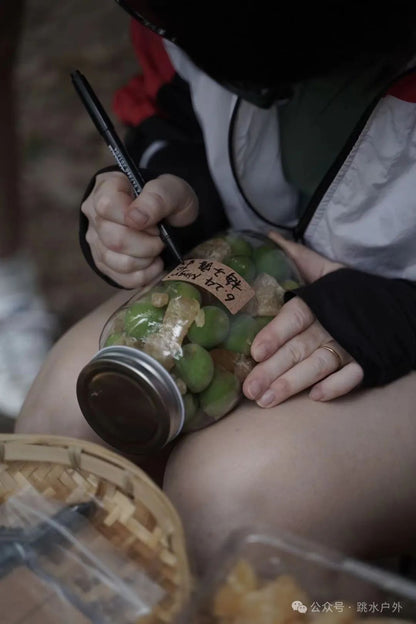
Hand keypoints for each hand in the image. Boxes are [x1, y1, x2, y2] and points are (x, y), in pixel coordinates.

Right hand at [81, 171, 197, 288]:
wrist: (173, 218)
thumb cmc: (169, 200)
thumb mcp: (171, 189)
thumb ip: (156, 198)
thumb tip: (135, 219)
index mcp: (106, 187)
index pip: (107, 207)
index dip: (135, 220)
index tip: (155, 222)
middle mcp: (94, 214)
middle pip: (114, 240)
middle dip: (147, 244)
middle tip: (160, 237)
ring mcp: (96, 241)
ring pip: (117, 262)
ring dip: (146, 260)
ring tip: (157, 249)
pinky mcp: (104, 264)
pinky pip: (123, 279)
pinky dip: (146, 275)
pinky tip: (154, 263)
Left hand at [242, 232, 363, 404]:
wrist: (396, 305)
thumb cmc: (348, 291)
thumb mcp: (324, 269)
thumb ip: (296, 256)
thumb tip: (267, 236)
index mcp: (318, 301)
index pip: (294, 317)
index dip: (275, 334)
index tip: (255, 352)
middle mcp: (332, 324)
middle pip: (299, 347)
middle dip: (273, 370)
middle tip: (249, 389)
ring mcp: (351, 344)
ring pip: (320, 365)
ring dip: (294, 383)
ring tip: (267, 400)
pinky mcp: (368, 360)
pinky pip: (353, 375)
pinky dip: (337, 386)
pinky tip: (315, 397)